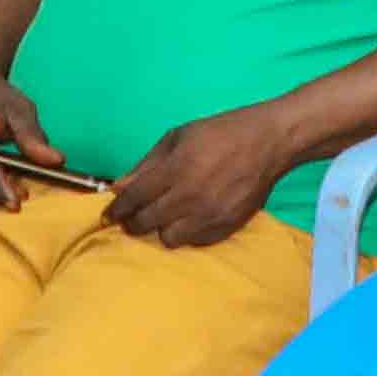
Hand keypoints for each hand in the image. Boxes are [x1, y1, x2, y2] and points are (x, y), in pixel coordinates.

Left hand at [104, 111, 293, 254]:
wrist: (268, 143)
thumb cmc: (219, 133)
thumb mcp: (178, 137)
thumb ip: (147, 164)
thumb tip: (119, 187)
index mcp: (176, 170)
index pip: (134, 199)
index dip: (116, 210)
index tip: (107, 216)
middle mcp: (191, 197)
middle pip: (147, 223)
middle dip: (133, 223)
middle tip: (131, 220)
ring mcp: (210, 216)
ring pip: (169, 239)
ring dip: (161, 229)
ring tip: (164, 219)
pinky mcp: (227, 227)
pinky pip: (195, 242)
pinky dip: (187, 234)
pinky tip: (189, 220)